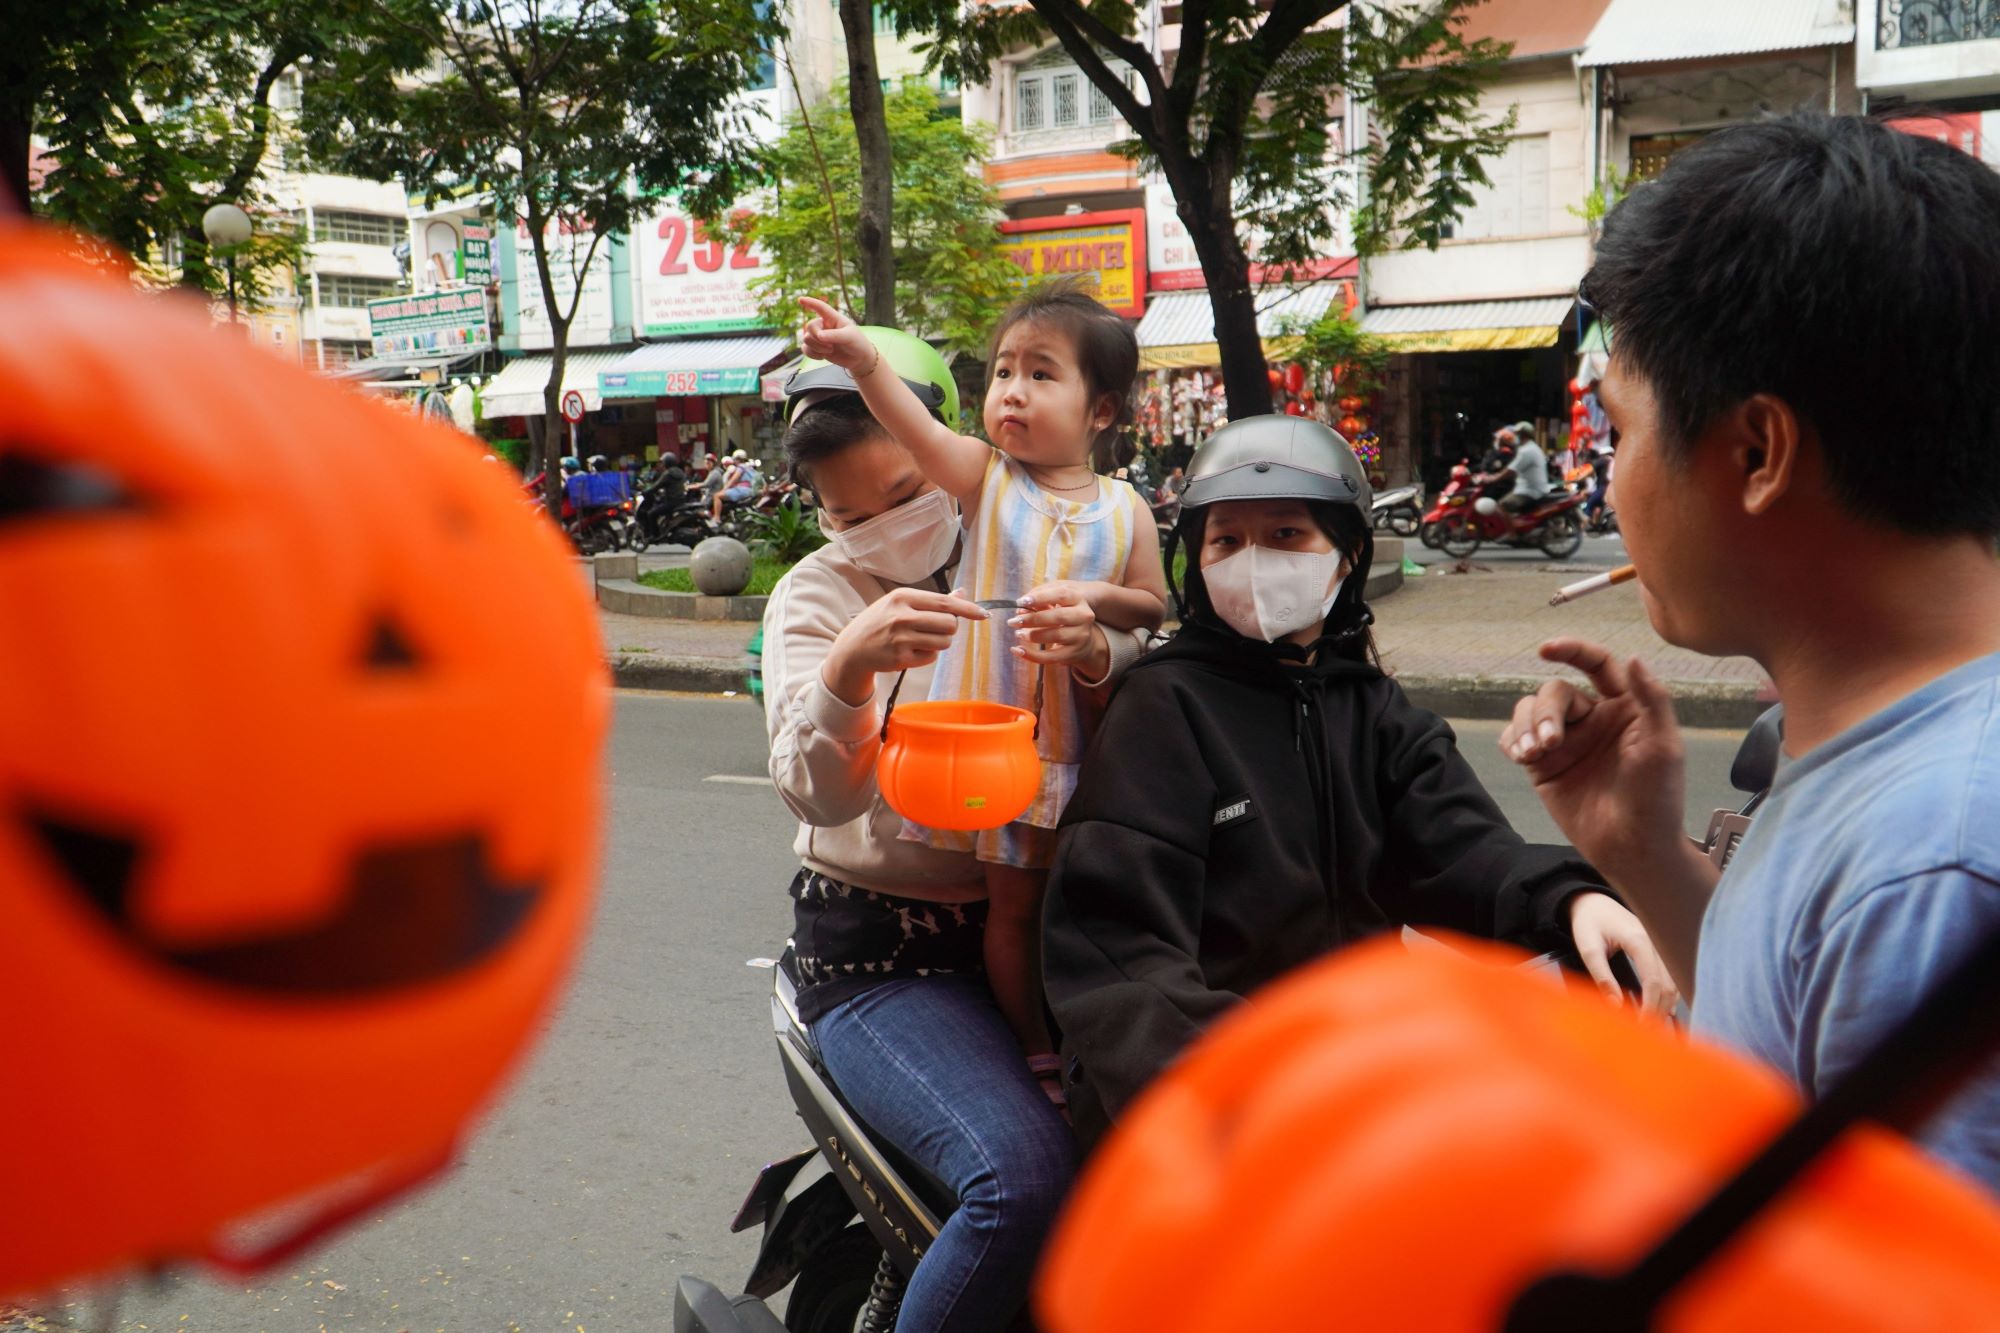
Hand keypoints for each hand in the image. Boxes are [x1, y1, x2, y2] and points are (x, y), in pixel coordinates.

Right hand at [798, 296, 876, 373]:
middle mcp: (824, 326)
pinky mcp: (816, 348)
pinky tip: (822, 357)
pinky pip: (805, 349)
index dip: (810, 302)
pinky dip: (812, 354)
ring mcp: (819, 337)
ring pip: (806, 339)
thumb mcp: (849, 337)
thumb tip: (819, 336)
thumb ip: (834, 335)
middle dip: (817, 338)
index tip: (800, 299)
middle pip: (810, 327)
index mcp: (833, 318)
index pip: (820, 307)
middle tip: (831, 346)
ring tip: (831, 350)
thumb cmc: (857, 343)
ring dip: (816, 347)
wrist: (858, 359)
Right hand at [822, 586, 988, 705]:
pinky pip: (932, 657)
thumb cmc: (881, 622)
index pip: (945, 602)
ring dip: (940, 643)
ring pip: (944, 642)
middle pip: (950, 624)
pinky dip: (928, 655)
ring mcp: (901, 638)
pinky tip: (911, 650)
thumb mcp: (901, 604)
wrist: (852, 648)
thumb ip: (932, 601)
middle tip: (936, 629)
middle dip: (949, 629)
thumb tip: (962, 594)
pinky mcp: (901, 658)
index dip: (968, 609)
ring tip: (922, 639)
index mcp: (903, 597)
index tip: (983, 614)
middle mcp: (902, 616)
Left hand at [1011, 582, 1108, 672]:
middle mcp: (1083, 617)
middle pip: (1058, 616)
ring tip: (1018, 633)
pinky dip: (1031, 655)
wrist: (1085, 639)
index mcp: (1077, 599)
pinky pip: (1050, 657)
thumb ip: (1039, 599)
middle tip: (1014, 621)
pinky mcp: (1073, 654)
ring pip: (1055, 636)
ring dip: (1032, 635)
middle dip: (1032, 619)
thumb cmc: (1065, 614)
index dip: (1040, 597)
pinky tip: (1017, 650)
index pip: (1061, 595)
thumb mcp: (1056, 601)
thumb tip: (1020, 607)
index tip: (1021, 601)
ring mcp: (1080, 636)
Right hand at [1498, 638, 1689, 882]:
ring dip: (1524, 727)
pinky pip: (1514, 738)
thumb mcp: (1663, 745)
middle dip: (1545, 713)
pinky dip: (1511, 741)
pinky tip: (1521, 756)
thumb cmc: (1656, 799)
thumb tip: (1633, 656)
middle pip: (1554, 692)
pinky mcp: (1543, 765)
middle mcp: (1592, 718)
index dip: (1572, 650)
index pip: (1597, 664)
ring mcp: (1566, 741)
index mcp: (1625, 706)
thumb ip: (1652, 698)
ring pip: (1529, 711)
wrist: (1631, 848)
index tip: (1546, 649)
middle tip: (1548, 745)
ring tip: (1530, 754)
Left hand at [1567, 891, 1679, 1016]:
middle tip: (1647, 1032)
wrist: (1593, 902)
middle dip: (1659, 1011)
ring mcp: (1659, 946)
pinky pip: (1669, 977)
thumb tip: (1615, 1005)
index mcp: (1639, 940)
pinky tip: (1661, 1011)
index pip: (1653, 982)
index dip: (1650, 1007)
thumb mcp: (1588, 948)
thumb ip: (1601, 976)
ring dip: (1665, 1006)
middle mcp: (1655, 943)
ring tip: (1653, 1026)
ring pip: (1672, 982)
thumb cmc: (1589, 921)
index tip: (1642, 1026)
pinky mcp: (1657, 951)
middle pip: (1668, 985)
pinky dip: (1666, 996)